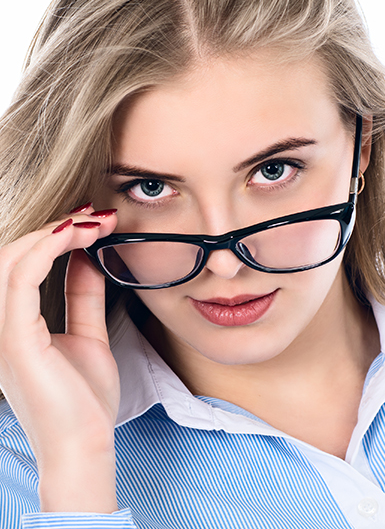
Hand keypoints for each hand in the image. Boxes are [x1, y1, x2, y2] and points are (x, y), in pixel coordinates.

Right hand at [0, 207, 119, 512]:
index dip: (55, 236)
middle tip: (96, 216)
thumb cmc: (84, 401)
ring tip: (93, 222)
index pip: (25, 265)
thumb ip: (82, 296)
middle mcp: (0, 324)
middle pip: (15, 255)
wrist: (85, 447)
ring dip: (55, 233)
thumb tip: (85, 258)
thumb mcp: (88, 335)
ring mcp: (2, 332)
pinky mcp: (14, 339)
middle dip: (57, 228)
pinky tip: (77, 237)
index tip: (92, 221)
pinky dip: (47, 250)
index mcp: (15, 325)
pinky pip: (22, 279)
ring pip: (13, 260)